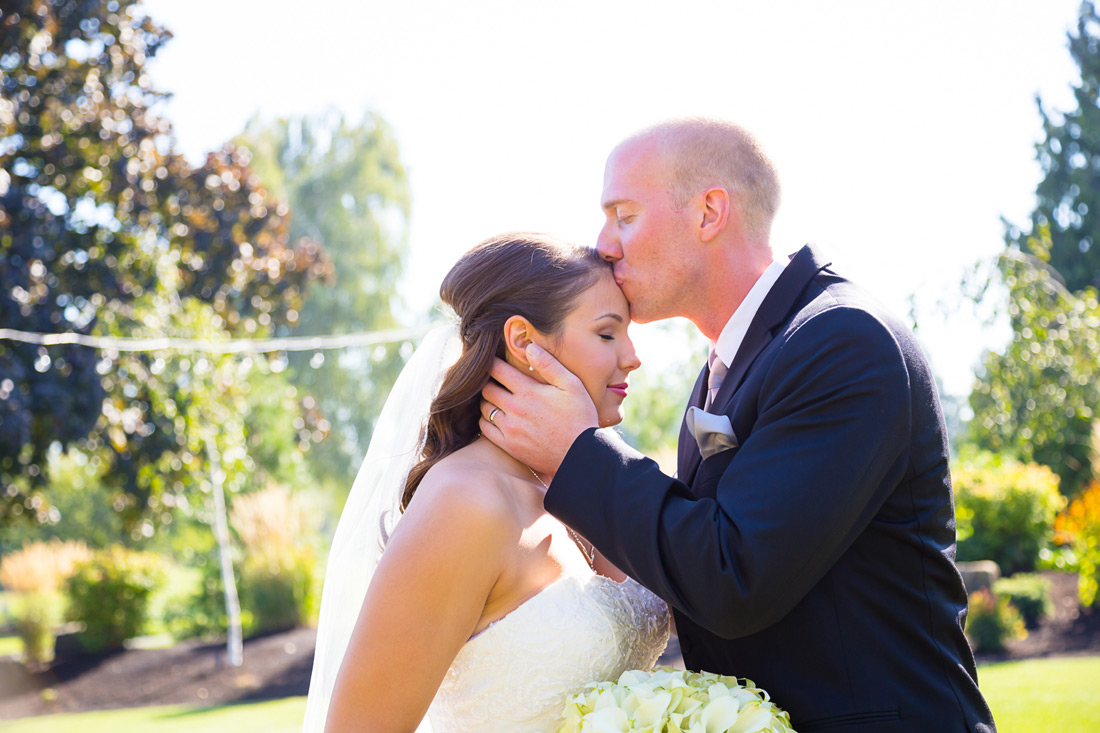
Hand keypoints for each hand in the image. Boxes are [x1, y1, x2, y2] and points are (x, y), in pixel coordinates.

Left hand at [479, 343, 598, 474]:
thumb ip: (549, 365)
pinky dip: (486, 420)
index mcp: (528, 392)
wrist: (580, 455)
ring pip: (484, 409)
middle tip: (494, 380)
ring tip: (496, 398)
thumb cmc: (580, 417)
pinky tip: (496, 417)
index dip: (492, 363)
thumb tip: (530, 347)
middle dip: (488, 381)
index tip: (493, 361)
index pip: (497, 370)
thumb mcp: (572, 385)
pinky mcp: (509, 446)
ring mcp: (510, 429)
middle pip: (486, 389)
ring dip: (487, 401)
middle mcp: (515, 409)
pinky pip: (485, 430)